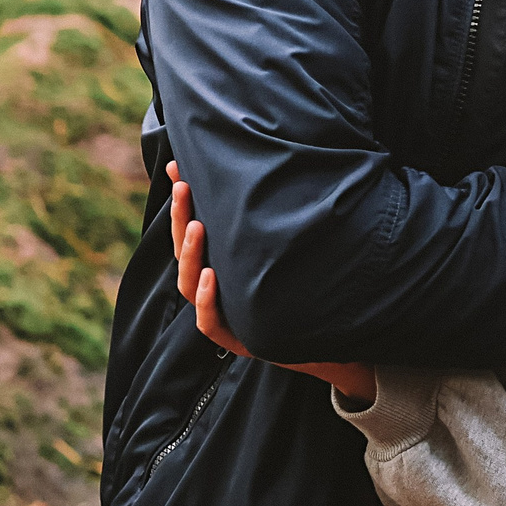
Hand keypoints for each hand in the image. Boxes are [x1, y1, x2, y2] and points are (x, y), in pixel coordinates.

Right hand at [168, 163, 376, 403]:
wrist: (328, 340)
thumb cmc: (304, 287)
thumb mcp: (289, 247)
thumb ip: (278, 217)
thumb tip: (282, 165)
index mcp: (221, 263)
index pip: (191, 228)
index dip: (181, 201)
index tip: (177, 166)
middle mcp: (215, 287)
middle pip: (185, 252)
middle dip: (181, 218)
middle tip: (184, 187)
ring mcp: (223, 314)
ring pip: (190, 285)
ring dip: (191, 254)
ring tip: (197, 226)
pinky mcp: (239, 340)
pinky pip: (211, 323)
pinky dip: (207, 301)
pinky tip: (212, 275)